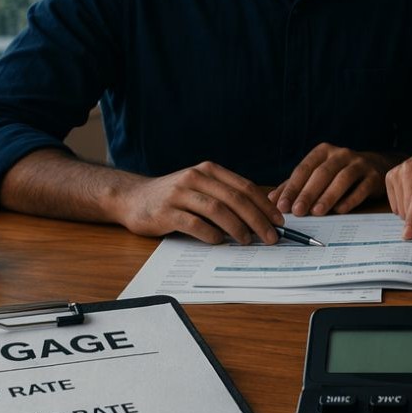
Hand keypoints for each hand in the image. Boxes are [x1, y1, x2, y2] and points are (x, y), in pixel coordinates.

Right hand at [118, 161, 282, 244]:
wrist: (133, 198)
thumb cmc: (174, 196)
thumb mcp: (201, 188)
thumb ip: (225, 196)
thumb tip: (260, 216)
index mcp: (209, 171)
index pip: (245, 187)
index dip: (264, 205)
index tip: (279, 222)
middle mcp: (196, 177)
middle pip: (235, 199)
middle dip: (258, 220)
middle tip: (270, 237)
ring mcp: (180, 194)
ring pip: (217, 210)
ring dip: (237, 228)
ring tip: (248, 241)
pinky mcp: (166, 212)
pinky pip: (194, 224)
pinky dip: (210, 234)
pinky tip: (219, 242)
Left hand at [270, 144, 391, 216]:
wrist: (376, 166)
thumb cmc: (339, 173)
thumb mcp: (317, 174)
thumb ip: (295, 185)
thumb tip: (273, 200)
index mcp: (323, 151)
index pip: (304, 169)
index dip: (292, 187)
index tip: (282, 205)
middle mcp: (341, 154)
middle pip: (322, 173)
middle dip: (308, 193)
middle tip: (297, 211)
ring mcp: (359, 164)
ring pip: (342, 179)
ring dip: (328, 196)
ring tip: (317, 212)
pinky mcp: (374, 176)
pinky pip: (362, 188)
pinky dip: (350, 199)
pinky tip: (340, 211)